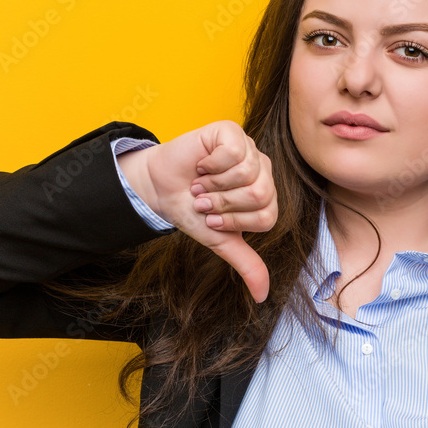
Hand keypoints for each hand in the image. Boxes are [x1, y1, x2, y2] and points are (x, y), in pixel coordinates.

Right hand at [123, 120, 276, 301]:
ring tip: (200, 185)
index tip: (213, 219)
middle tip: (204, 201)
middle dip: (224, 203)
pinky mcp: (231, 131)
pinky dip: (211, 165)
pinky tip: (201, 165)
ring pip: (247, 173)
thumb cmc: (192, 210)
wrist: (160, 188)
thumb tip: (262, 296)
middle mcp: (262, 170)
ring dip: (214, 185)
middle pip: (259, 193)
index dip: (235, 222)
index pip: (267, 216)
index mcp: (265, 195)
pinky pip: (233, 152)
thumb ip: (246, 264)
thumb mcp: (221, 240)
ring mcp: (249, 149)